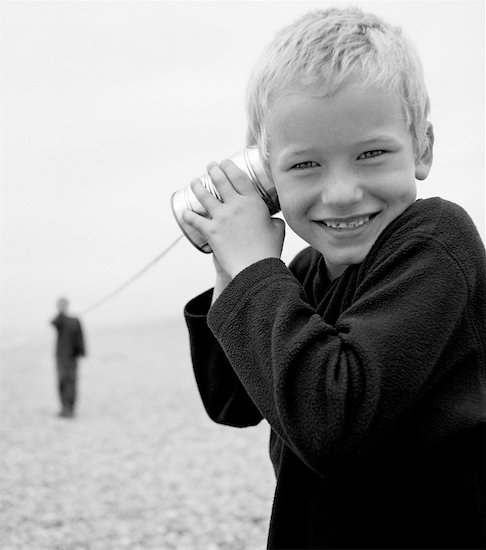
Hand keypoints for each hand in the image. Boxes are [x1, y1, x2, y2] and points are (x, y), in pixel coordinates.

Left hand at [182, 159, 284, 277]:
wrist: (256, 267)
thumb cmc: (269, 250)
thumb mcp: (277, 229)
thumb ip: (273, 220)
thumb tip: (271, 219)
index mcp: (253, 202)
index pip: (239, 178)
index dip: (230, 167)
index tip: (224, 162)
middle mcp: (236, 205)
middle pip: (221, 181)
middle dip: (213, 170)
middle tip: (210, 166)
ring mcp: (222, 217)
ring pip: (205, 196)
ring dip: (198, 186)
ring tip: (194, 181)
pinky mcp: (211, 231)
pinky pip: (195, 220)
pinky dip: (189, 215)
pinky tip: (184, 211)